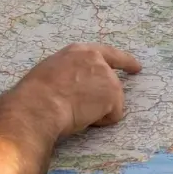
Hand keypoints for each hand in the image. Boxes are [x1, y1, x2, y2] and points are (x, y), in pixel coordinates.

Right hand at [14, 43, 142, 137]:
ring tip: (74, 112)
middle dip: (106, 98)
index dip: (124, 61)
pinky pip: (112, 116)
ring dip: (97, 111)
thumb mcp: (51, 73)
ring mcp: (107, 77)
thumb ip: (69, 74)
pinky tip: (83, 118)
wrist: (39, 105)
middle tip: (87, 111)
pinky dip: (101, 122)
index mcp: (78, 52)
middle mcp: (97, 60)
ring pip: (111, 101)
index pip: (107, 53)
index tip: (136, 67)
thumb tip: (70, 88)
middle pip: (112, 83)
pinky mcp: (113, 94)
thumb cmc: (36, 93)